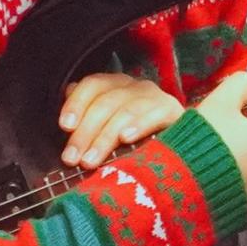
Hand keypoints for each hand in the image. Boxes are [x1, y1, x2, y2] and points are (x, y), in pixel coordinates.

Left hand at [58, 71, 182, 167]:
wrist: (182, 146)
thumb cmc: (137, 141)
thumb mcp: (108, 129)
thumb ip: (88, 120)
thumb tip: (66, 121)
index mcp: (116, 85)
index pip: (92, 85)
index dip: (76, 104)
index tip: (65, 127)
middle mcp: (135, 86)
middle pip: (105, 103)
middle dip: (85, 132)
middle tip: (73, 158)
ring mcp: (154, 97)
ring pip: (124, 111)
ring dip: (105, 138)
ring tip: (91, 160)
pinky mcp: (172, 111)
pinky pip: (153, 115)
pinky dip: (138, 125)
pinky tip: (126, 139)